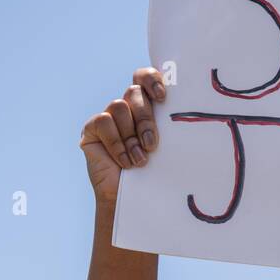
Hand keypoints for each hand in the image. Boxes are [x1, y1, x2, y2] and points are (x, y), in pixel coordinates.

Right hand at [80, 67, 164, 205]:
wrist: (131, 202)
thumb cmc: (153, 175)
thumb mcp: (164, 148)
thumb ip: (168, 127)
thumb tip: (188, 108)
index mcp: (145, 107)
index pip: (144, 77)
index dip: (151, 79)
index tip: (163, 97)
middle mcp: (126, 108)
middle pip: (134, 92)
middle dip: (146, 118)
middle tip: (152, 144)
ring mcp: (107, 117)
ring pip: (120, 106)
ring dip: (131, 136)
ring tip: (139, 160)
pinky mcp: (92, 129)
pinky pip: (104, 121)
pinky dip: (116, 142)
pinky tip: (124, 162)